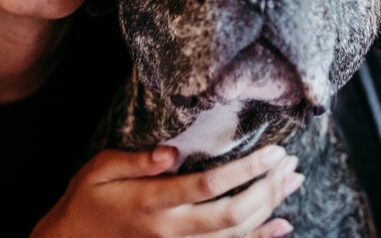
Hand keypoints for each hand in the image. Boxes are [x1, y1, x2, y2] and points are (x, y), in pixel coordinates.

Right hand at [30, 144, 303, 237]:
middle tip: (291, 163)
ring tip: (294, 182)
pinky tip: (282, 225)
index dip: (246, 168)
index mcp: (151, 202)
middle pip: (232, 213)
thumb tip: (172, 151)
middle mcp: (170, 229)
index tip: (273, 150)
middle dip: (267, 188)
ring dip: (270, 209)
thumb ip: (135, 161)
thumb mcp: (99, 170)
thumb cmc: (86, 201)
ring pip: (236, 234)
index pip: (209, 184)